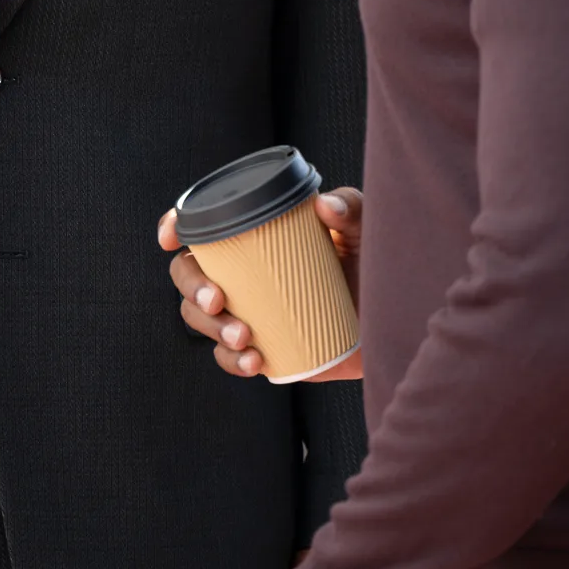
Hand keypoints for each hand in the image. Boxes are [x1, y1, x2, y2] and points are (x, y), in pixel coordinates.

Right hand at [162, 187, 363, 380]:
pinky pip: (232, 358)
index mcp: (257, 236)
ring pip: (201, 318)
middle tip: (217, 300)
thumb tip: (324, 206)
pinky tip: (253, 362)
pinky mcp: (266, 347)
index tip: (171, 237)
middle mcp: (245, 273)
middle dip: (192, 288)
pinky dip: (233, 362)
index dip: (177, 225)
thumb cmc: (375, 264)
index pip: (204, 226)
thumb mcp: (365, 228)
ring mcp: (251, 312)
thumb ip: (351, 208)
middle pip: (189, 274)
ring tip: (243, 338)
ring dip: (210, 329)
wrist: (398, 319)